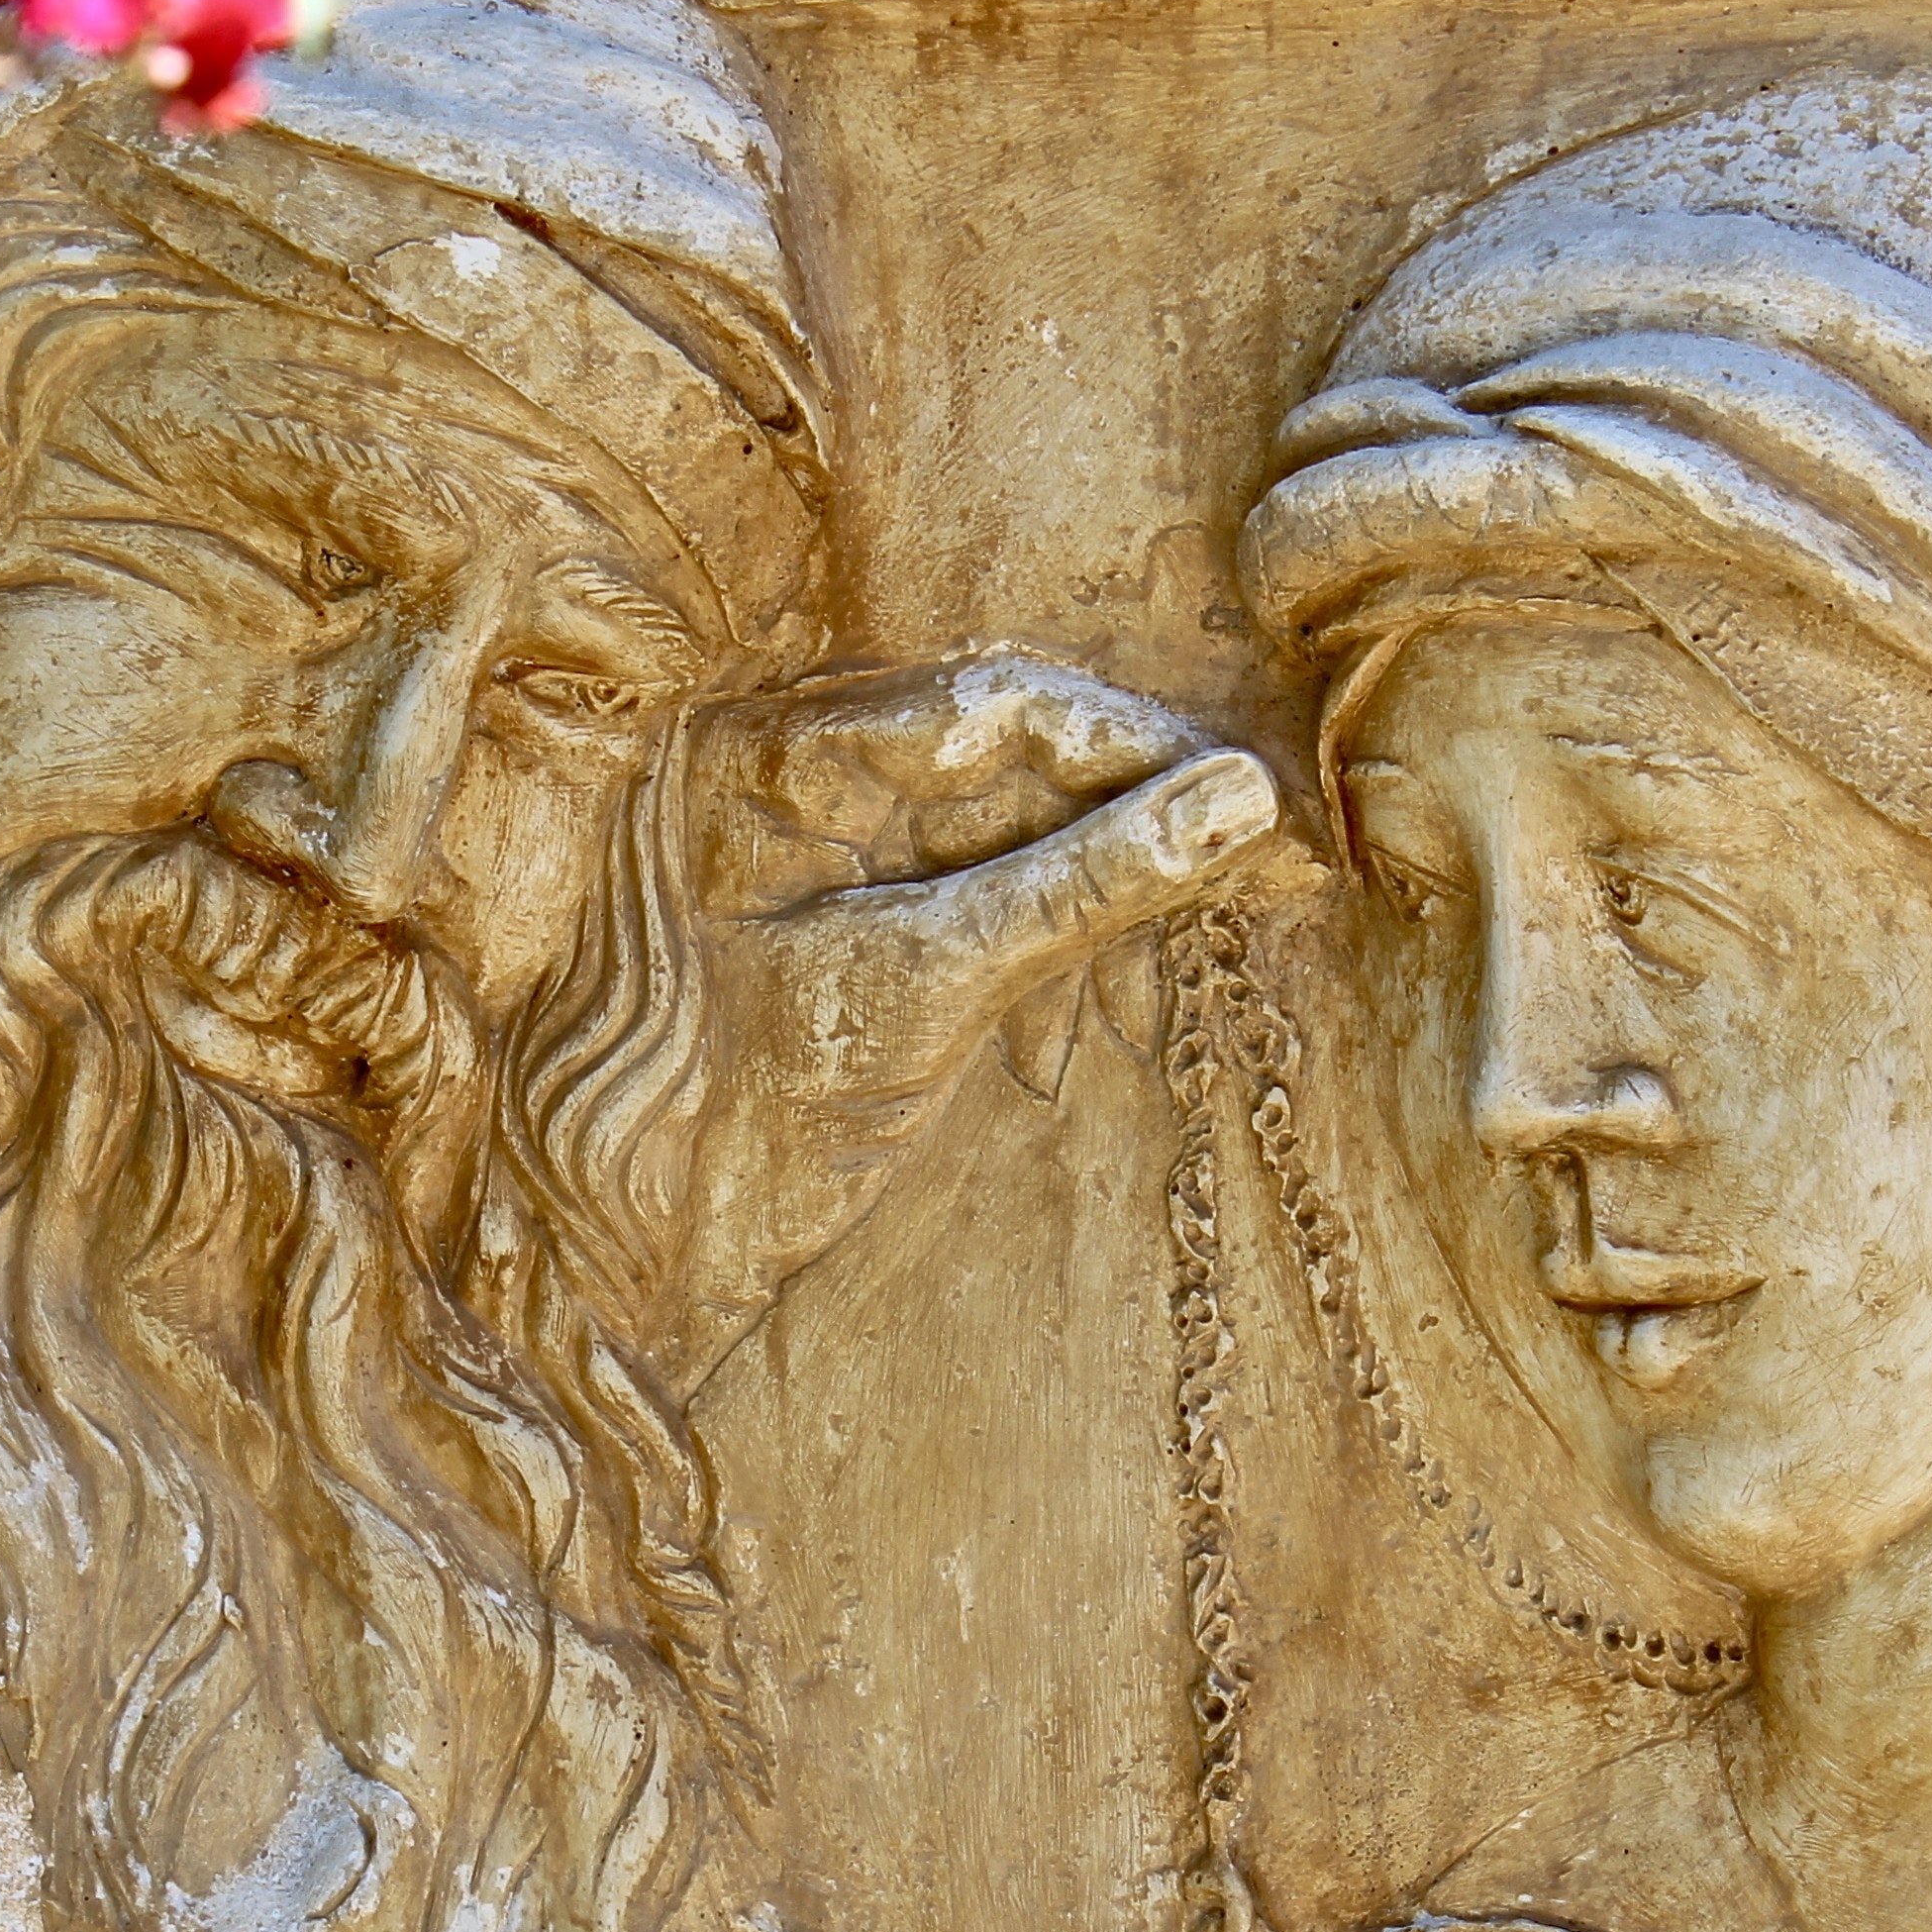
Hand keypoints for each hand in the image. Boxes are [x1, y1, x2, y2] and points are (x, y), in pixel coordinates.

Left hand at [667, 649, 1283, 1363]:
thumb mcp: (932, 976)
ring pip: (1030, 818)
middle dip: (1142, 794)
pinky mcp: (888, 920)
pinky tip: (1172, 920)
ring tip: (1256, 879)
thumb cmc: (745, 1098)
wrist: (661, 1227)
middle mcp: (807, 774)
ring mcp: (849, 850)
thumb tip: (1236, 801)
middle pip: (1020, 750)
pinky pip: (1014, 881)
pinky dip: (1093, 908)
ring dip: (1134, 853)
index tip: (1231, 786)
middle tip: (1270, 831)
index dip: (1120, 743)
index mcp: (772, 748)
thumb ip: (1082, 883)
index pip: (985, 704)